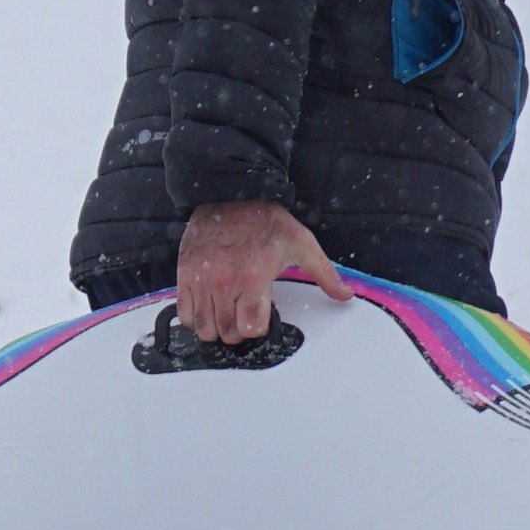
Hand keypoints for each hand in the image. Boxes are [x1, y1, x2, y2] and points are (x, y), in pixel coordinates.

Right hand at [169, 199, 341, 345]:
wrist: (231, 196)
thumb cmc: (265, 220)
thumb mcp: (302, 244)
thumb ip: (324, 274)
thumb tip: (345, 295)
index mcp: (254, 276)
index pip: (250, 327)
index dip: (258, 329)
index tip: (262, 320)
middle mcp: (224, 282)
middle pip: (227, 333)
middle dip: (239, 333)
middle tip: (245, 319)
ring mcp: (201, 280)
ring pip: (204, 328)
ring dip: (216, 330)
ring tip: (226, 317)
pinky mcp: (184, 276)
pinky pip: (184, 314)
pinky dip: (195, 319)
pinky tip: (209, 308)